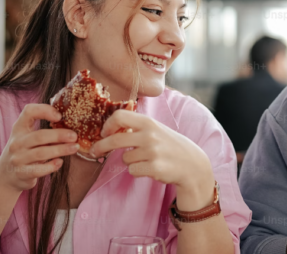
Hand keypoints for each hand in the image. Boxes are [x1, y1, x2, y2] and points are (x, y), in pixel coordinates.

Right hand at [0, 104, 78, 192]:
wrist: (6, 176)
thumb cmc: (24, 152)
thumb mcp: (27, 137)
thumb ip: (44, 131)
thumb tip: (71, 128)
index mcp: (19, 128)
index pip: (29, 112)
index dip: (45, 110)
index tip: (60, 116)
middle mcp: (16, 142)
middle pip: (39, 136)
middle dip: (59, 135)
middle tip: (74, 136)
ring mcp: (18, 158)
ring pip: (41, 153)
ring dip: (61, 150)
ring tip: (74, 148)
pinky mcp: (22, 173)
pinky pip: (39, 170)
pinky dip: (51, 166)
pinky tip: (60, 162)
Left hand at [88, 109, 215, 208]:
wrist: (192, 164)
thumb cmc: (171, 146)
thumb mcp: (157, 130)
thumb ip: (137, 127)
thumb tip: (111, 129)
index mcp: (149, 122)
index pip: (120, 116)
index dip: (108, 125)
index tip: (104, 132)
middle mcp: (149, 135)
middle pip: (115, 140)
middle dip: (101, 146)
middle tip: (94, 151)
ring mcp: (152, 152)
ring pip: (124, 159)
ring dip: (130, 161)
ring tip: (146, 160)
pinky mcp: (154, 168)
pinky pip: (132, 170)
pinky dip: (138, 171)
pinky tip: (151, 168)